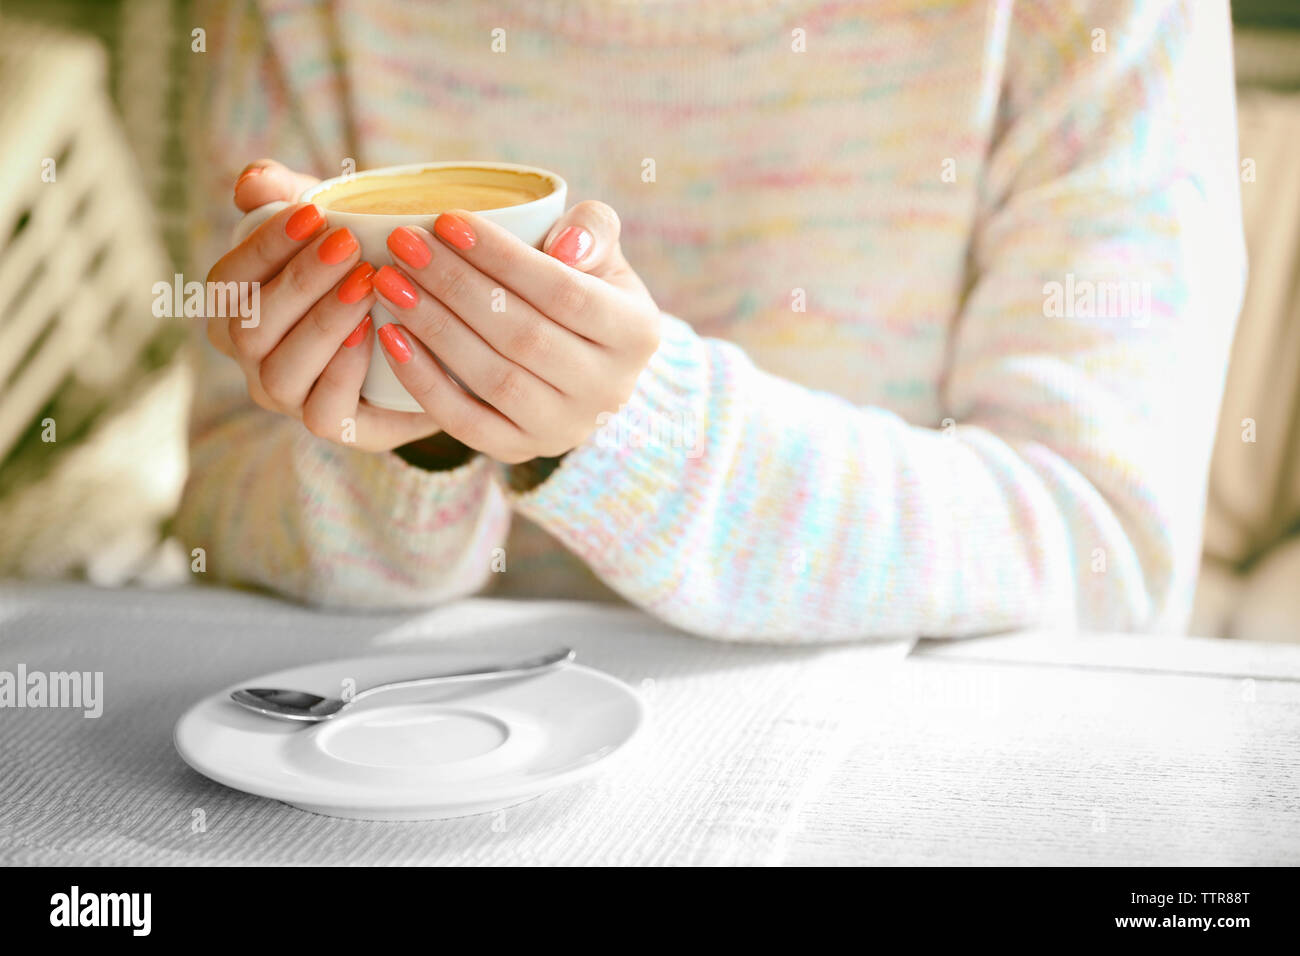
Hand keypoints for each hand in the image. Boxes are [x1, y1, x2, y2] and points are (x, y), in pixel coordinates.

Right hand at [205, 160, 445, 452]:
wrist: (430, 334)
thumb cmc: (365, 266)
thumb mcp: (332, 220)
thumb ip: (290, 194)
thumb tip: (254, 182)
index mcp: (237, 310)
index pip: (228, 281)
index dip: (263, 246)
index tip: (313, 213)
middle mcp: (252, 359)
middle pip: (250, 327)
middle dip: (300, 281)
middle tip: (349, 245)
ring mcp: (290, 398)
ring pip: (283, 371)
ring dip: (325, 323)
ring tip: (369, 283)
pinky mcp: (338, 427)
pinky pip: (324, 412)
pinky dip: (345, 371)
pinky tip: (374, 332)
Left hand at [369, 201, 660, 463]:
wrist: (579, 363)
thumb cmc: (582, 288)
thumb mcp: (601, 252)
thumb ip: (594, 229)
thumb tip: (562, 246)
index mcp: (637, 332)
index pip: (564, 292)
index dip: (503, 257)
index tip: (447, 220)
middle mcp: (610, 389)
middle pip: (524, 335)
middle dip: (456, 285)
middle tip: (405, 245)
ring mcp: (566, 427)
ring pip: (494, 379)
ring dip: (434, 328)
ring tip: (391, 282)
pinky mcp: (522, 451)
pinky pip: (467, 424)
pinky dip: (426, 383)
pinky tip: (392, 338)